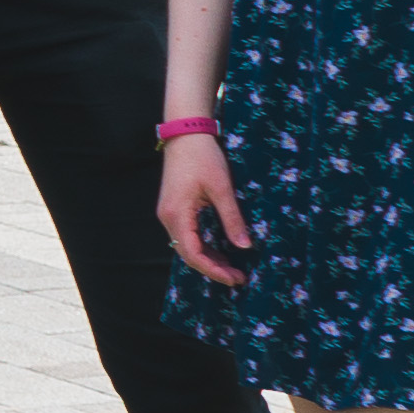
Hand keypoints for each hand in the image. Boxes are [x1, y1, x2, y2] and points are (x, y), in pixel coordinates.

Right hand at [155, 127, 246, 284]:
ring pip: (186, 247)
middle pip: (188, 254)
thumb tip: (245, 246)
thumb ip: (232, 219)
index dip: (214, 270)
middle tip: (238, 277)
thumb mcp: (222, 188)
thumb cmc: (203, 157)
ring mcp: (169, 214)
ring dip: (207, 259)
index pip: (193, 254)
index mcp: (178, 215)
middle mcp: (168, 218)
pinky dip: (202, 246)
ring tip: (231, 268)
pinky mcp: (174, 209)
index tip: (234, 278)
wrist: (186, 134)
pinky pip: (186, 236)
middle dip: (212, 268)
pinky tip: (219, 251)